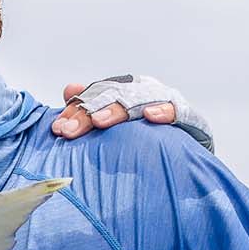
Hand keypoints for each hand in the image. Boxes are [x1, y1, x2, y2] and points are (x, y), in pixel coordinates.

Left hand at [51, 75, 213, 150]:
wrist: (190, 162)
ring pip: (140, 99)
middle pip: (113, 95)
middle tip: (68, 130)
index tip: (58, 128)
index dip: (76, 109)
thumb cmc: (148, 142)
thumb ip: (92, 108)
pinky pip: (178, 111)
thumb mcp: (117, 126)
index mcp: (126, 91)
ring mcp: (167, 101)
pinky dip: (164, 111)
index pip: (96, 94)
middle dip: (88, 112)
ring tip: (99, 122)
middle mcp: (145, 91)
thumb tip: (69, 88)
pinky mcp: (191, 118)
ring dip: (119, 110)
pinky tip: (150, 117)